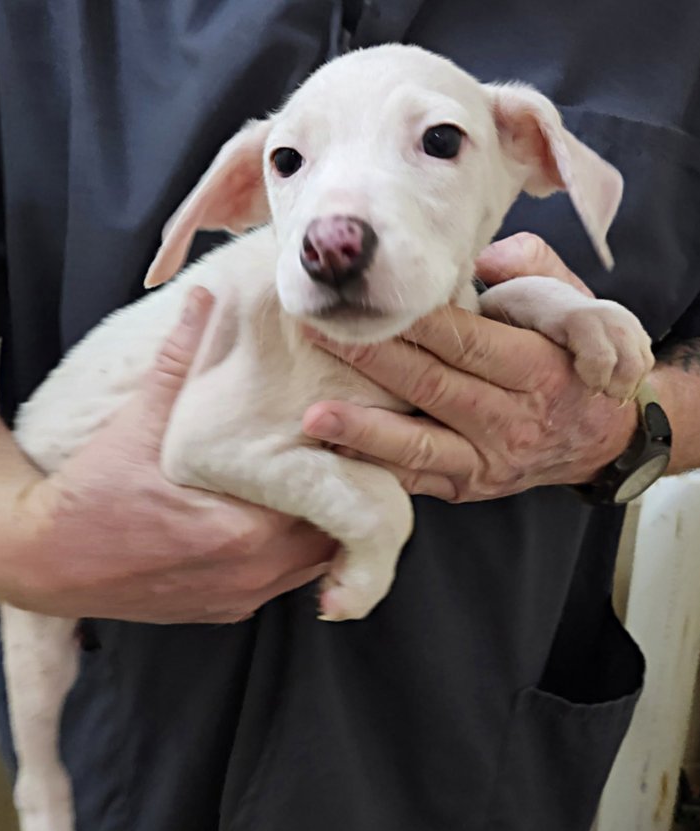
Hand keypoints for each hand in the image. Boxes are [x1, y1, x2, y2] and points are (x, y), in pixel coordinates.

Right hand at [0, 287, 333, 621]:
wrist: (41, 561)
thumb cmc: (89, 497)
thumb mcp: (136, 424)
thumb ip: (177, 361)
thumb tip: (203, 300)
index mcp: (240, 534)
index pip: (326, 503)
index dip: (341, 467)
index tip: (344, 435)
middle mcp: (248, 576)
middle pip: (329, 537)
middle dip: (338, 499)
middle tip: (339, 456)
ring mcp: (236, 599)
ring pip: (309, 565)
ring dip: (317, 529)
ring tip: (315, 484)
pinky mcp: (221, 611)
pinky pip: (279, 584)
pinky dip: (289, 555)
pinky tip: (278, 520)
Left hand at [302, 233, 637, 501]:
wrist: (604, 440)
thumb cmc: (574, 361)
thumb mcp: (577, 307)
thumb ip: (530, 271)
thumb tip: (480, 256)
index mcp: (539, 369)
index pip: (469, 341)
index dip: (416, 323)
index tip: (368, 299)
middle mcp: (514, 420)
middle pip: (433, 387)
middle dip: (371, 359)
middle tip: (316, 335)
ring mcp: (488, 460)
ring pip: (419, 444)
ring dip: (363, 429)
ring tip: (313, 417)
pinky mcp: (467, 486)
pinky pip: (416, 478)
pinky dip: (374, 464)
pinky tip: (333, 451)